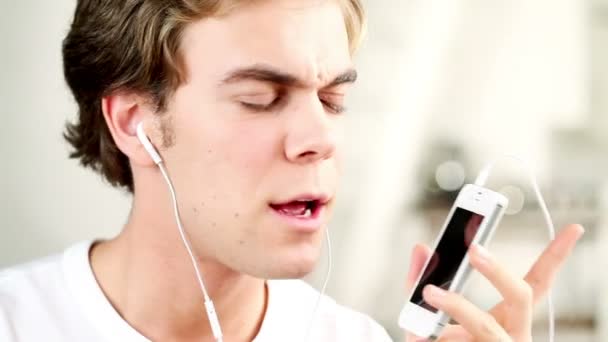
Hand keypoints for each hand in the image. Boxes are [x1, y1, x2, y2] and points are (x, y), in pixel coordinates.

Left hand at [404, 224, 584, 341]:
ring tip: (429, 292)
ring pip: (486, 326)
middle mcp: (512, 335)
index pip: (536, 284)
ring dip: (457, 306)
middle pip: (521, 297)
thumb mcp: (427, 312)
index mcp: (507, 318)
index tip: (573, 228)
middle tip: (474, 250)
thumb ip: (422, 280)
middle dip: (498, 272)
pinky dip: (436, 336)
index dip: (555, 257)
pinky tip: (424, 334)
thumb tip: (422, 247)